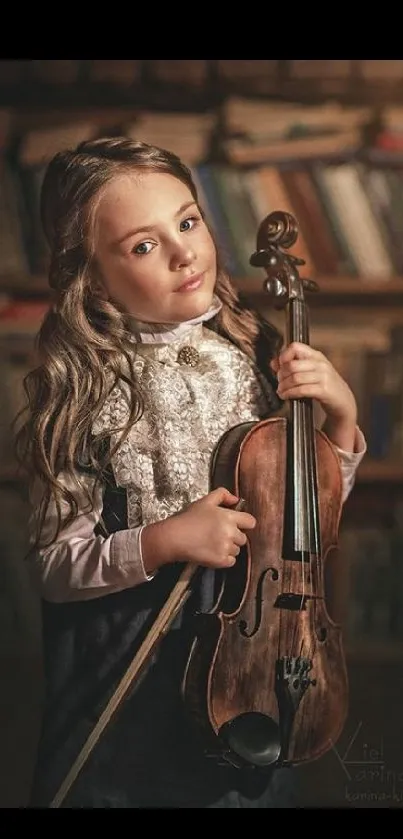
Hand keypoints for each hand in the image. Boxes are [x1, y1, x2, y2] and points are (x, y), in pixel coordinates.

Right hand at [141, 486, 255, 573]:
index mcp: (229, 517)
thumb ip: (222, 495)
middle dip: (234, 537)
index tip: (237, 525)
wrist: (175, 537)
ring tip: (213, 544)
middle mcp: (230, 532)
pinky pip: (231, 561)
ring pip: (237, 550)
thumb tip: (236, 500)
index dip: (245, 524)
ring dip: (228, 548)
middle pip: (243, 538)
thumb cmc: (188, 519)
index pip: (251, 522)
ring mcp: (226, 547)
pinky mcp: (221, 560)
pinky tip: (213, 552)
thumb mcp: (205, 501)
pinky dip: (224, 559)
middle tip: (218, 535)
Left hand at [271, 341, 357, 449]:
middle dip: (281, 375)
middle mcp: (320, 364)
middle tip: (279, 382)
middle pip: (292, 365)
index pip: (295, 347)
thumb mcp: (311, 372)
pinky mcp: (324, 390)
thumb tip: (273, 363)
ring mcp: (323, 376)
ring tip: (281, 391)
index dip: (283, 356)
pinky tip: (286, 396)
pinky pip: (301, 390)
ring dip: (283, 386)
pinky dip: (289, 393)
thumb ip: (293, 366)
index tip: (279, 367)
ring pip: (294, 378)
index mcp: (316, 356)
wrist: (344, 401)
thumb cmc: (325, 386)